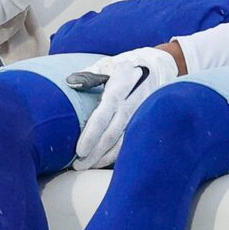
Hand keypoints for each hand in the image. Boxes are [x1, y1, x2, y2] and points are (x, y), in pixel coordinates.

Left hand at [71, 45, 182, 166]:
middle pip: (113, 134)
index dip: (91, 135)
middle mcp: (132, 103)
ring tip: (89, 165)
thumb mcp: (107, 64)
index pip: (104, 115)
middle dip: (95, 153)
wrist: (158, 66)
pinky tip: (104, 160)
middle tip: (78, 165)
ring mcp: (141, 114)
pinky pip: (131, 141)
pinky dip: (118, 153)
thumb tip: (70, 82)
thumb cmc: (125, 67)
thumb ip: (89, 74)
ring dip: (105, 157)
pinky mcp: (145, 121)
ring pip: (124, 142)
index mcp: (120, 87)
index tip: (80, 150)